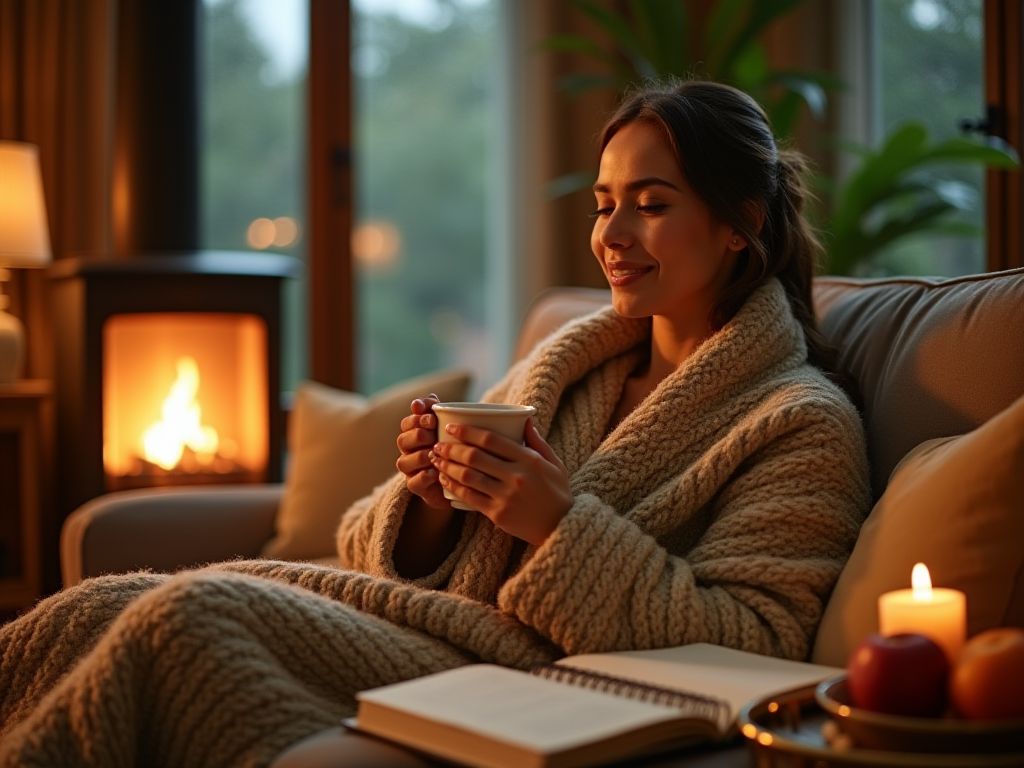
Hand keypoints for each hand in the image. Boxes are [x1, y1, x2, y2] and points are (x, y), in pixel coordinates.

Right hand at [395, 393, 451, 509]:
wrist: (458, 478)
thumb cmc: (452, 447)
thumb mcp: (448, 427)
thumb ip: (437, 411)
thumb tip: (428, 399)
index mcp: (414, 433)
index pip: (407, 423)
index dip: (416, 418)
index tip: (431, 417)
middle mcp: (408, 451)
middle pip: (402, 440)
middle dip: (417, 434)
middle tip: (432, 433)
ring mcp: (411, 470)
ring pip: (403, 462)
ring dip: (419, 456)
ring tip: (434, 453)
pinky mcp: (417, 487)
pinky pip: (413, 482)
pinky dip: (423, 476)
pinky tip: (436, 472)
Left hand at [429, 416, 571, 544]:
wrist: (561, 526)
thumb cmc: (557, 492)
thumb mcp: (554, 463)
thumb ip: (537, 441)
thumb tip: (524, 418)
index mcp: (529, 460)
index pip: (491, 440)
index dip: (467, 431)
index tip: (452, 427)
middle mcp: (516, 476)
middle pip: (475, 457)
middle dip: (452, 448)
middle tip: (439, 444)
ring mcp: (506, 496)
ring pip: (468, 476)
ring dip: (448, 466)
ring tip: (436, 459)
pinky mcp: (498, 514)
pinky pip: (470, 497)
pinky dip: (453, 486)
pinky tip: (444, 479)